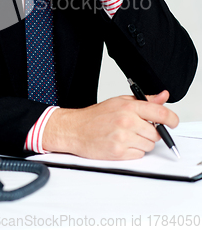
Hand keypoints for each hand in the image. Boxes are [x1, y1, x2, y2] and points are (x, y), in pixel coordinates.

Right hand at [42, 91, 178, 159]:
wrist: (76, 129)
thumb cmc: (96, 116)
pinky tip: (122, 143)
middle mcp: (127, 122)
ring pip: (149, 145)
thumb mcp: (120, 101)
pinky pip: (139, 154)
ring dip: (142, 142)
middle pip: (156, 132)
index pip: (160, 112)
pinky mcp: (119, 152)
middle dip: (150, 132)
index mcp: (129, 107)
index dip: (171, 118)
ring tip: (126, 135)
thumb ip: (145, 100)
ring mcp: (123, 138)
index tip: (173, 122)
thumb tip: (163, 96)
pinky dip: (134, 151)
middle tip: (137, 128)